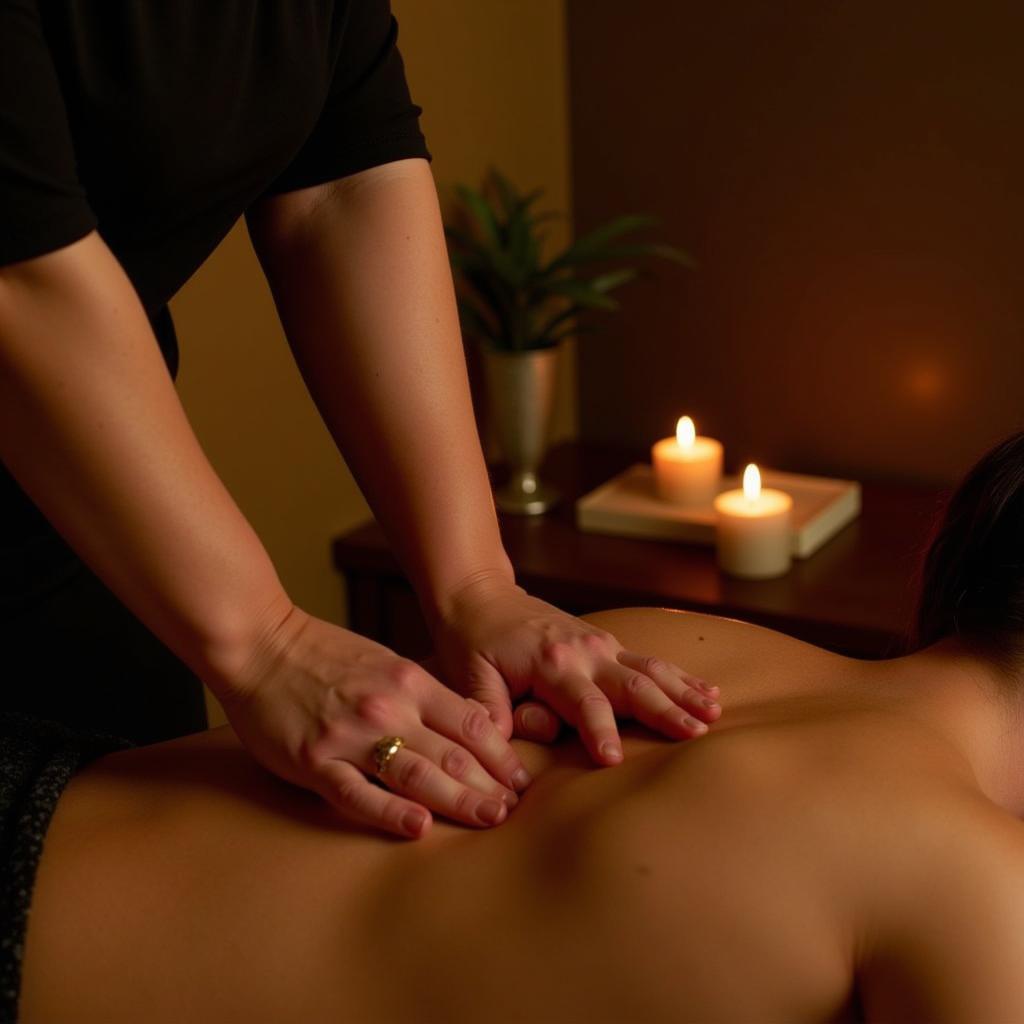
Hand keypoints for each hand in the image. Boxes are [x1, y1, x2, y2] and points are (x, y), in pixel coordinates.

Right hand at [216, 606, 529, 838]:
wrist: (260, 644)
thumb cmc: (325, 656)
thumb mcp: (385, 664)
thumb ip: (422, 696)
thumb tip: (467, 731)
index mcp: (408, 682)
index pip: (471, 722)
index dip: (501, 754)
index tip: (520, 780)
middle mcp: (387, 708)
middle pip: (452, 753)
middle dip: (489, 784)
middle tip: (513, 811)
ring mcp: (351, 736)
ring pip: (416, 774)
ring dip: (457, 800)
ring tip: (487, 819)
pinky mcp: (315, 761)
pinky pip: (358, 793)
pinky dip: (391, 812)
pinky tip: (420, 827)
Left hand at [431, 577, 721, 764]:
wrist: (481, 594)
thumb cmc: (472, 640)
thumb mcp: (468, 676)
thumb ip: (488, 712)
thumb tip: (503, 752)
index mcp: (550, 662)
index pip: (582, 703)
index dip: (598, 730)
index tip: (613, 759)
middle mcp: (584, 651)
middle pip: (632, 685)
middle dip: (664, 710)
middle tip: (695, 734)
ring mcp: (600, 645)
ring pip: (650, 670)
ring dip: (683, 692)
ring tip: (715, 714)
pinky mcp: (607, 644)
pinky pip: (649, 662)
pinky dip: (681, 677)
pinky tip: (710, 692)